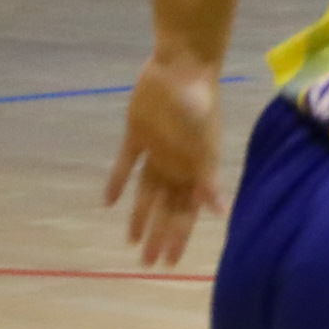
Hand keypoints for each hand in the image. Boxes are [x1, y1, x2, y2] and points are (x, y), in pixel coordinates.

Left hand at [103, 49, 225, 266]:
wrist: (183, 64)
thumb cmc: (197, 98)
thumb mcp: (204, 138)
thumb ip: (209, 174)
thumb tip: (219, 211)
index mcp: (196, 169)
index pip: (186, 212)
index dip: (178, 237)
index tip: (170, 262)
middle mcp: (178, 165)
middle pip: (167, 208)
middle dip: (160, 235)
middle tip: (148, 263)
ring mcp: (158, 150)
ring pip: (148, 192)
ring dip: (141, 216)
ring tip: (133, 242)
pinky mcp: (138, 135)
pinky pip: (127, 165)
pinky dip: (118, 182)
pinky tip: (109, 203)